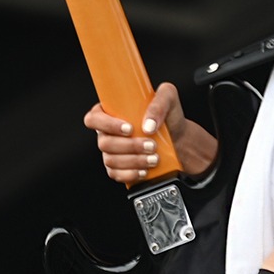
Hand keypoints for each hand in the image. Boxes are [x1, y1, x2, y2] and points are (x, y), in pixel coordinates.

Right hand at [83, 81, 218, 182]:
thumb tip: (148, 125)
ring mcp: (111, 152)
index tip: (129, 128)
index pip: (94, 118)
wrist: (180, 139)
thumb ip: (160, 102)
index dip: (106, 124)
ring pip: (111, 160)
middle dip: (129, 146)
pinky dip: (131, 174)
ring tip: (154, 158)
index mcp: (110, 113)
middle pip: (104, 143)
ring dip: (134, 161)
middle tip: (151, 145)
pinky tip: (145, 170)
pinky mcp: (118, 169)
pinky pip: (116, 175)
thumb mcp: (169, 98)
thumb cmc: (169, 116)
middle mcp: (107, 133)